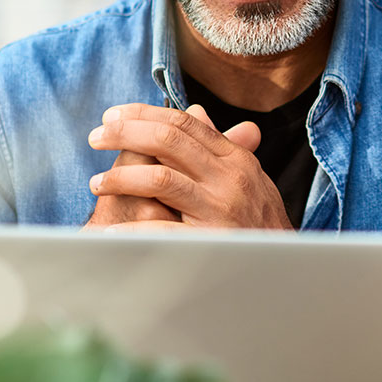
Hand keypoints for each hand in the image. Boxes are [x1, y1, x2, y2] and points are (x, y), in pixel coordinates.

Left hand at [87, 103, 291, 230]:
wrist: (286, 269)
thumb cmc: (260, 222)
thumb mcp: (247, 177)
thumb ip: (218, 145)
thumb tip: (194, 112)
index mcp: (235, 159)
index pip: (184, 123)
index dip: (144, 114)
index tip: (112, 116)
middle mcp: (229, 178)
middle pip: (169, 140)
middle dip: (125, 134)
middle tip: (96, 138)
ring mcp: (221, 210)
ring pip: (161, 179)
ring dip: (120, 178)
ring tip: (97, 184)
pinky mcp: (211, 243)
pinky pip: (163, 231)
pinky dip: (131, 231)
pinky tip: (110, 233)